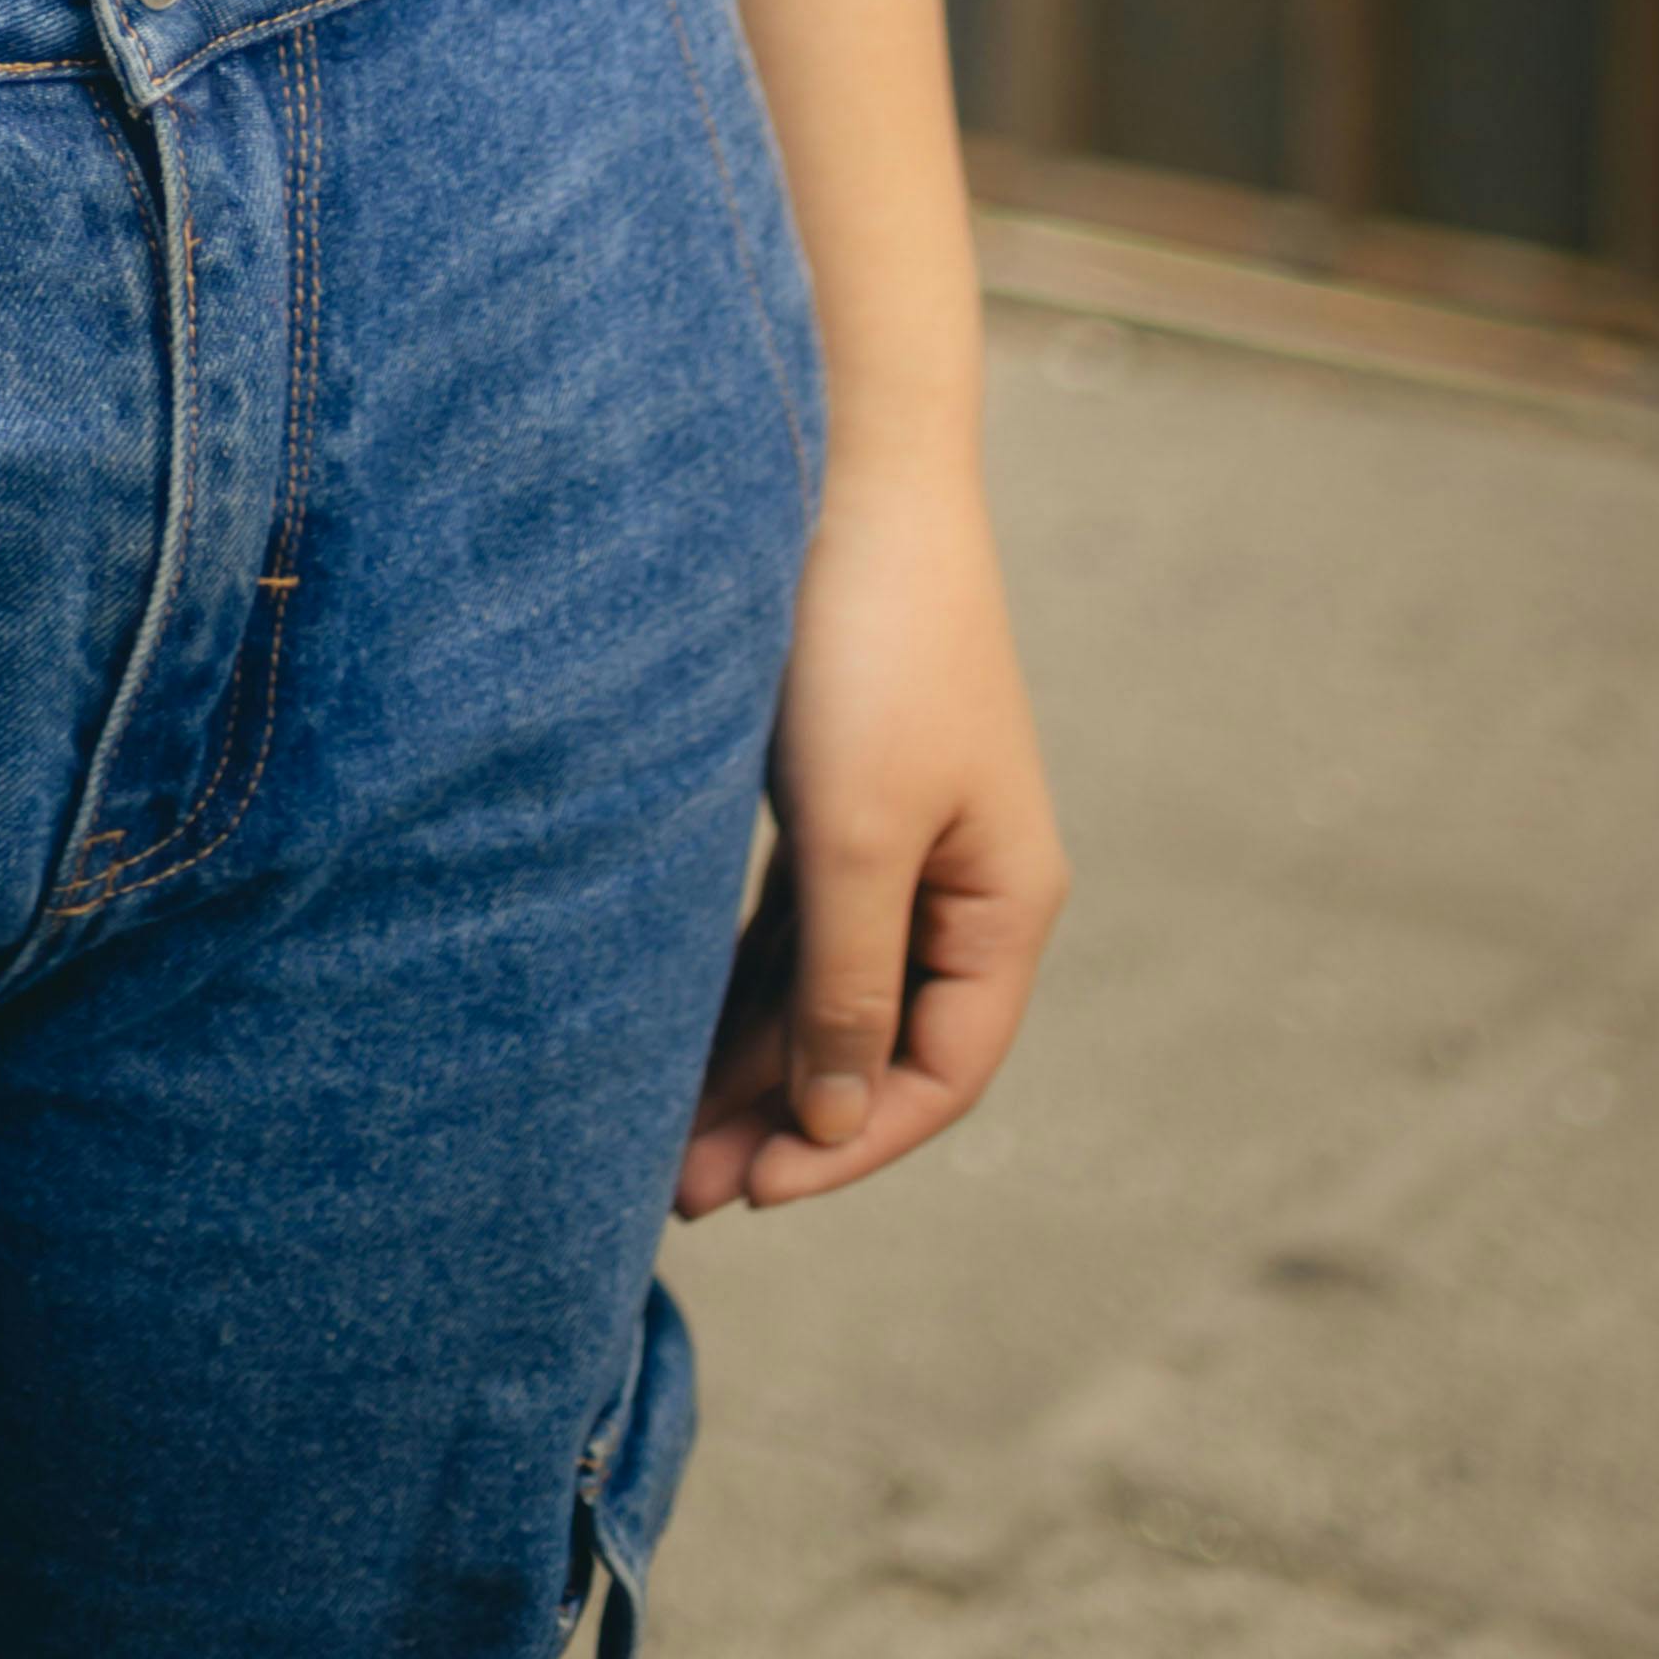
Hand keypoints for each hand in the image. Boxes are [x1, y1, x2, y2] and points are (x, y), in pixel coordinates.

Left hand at [681, 445, 1064, 1212]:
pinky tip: (669, 1031)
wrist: (844, 469)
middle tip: (672, 1189)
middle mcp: (961, 878)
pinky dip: (737, 982)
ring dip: (748, 1060)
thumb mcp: (854, 836)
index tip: (753, 1189)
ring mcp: (896, 833)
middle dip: (780, 1116)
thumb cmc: (866, 648)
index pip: (942, 1070)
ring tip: (652, 1139)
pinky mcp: (834, 790)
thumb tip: (838, 1115)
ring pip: (821, 985)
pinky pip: (789, 923)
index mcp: (1005, 900)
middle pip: (875, 1037)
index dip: (852, 1140)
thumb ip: (848, 984)